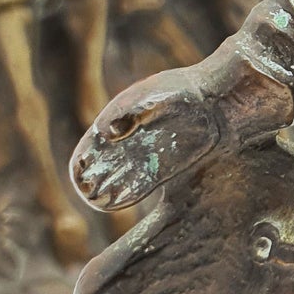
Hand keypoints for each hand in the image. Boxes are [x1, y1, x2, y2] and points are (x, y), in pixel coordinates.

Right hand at [70, 73, 221, 211]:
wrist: (214, 100)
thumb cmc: (183, 90)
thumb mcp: (157, 95)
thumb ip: (132, 111)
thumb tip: (108, 131)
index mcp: (119, 120)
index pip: (92, 145)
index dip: (83, 158)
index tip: (79, 171)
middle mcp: (128, 142)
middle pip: (102, 165)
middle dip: (92, 179)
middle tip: (88, 191)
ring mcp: (144, 156)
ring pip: (119, 177)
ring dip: (107, 189)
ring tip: (97, 200)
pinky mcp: (162, 169)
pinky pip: (139, 184)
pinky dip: (127, 193)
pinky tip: (117, 203)